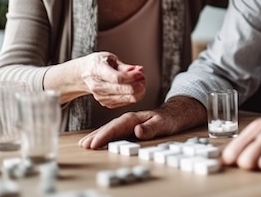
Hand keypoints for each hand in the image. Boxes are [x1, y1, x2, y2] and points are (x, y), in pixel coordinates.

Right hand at [78, 96, 206, 148]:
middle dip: (96, 136)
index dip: (105, 135)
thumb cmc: (170, 119)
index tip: (94, 143)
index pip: (117, 127)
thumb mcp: (163, 124)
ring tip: (85, 143)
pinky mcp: (130, 127)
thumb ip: (151, 128)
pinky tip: (98, 141)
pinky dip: (105, 136)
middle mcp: (129, 120)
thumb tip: (137, 131)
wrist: (176, 114)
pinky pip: (114, 132)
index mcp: (135, 118)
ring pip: (110, 129)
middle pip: (110, 128)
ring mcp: (129, 123)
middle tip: (84, 145)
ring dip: (98, 136)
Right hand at [80, 52, 145, 108]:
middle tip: (143, 77)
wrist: (83, 75)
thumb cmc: (97, 64)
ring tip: (142, 81)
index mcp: (97, 71)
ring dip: (138, 91)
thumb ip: (124, 66)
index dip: (131, 77)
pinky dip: (134, 96)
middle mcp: (97, 86)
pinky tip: (136, 88)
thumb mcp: (109, 58)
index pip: (116, 78)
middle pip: (121, 90)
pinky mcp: (106, 103)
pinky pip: (125, 102)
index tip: (140, 73)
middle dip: (137, 85)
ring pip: (126, 98)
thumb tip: (137, 70)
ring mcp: (101, 96)